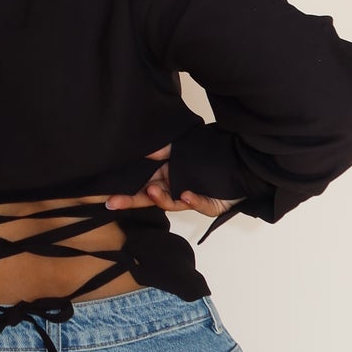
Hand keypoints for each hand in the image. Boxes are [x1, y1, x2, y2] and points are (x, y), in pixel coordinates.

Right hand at [105, 144, 240, 221]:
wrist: (242, 165)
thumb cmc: (212, 157)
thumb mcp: (185, 147)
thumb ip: (165, 149)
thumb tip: (148, 150)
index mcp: (168, 176)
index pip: (143, 185)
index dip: (126, 191)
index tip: (109, 196)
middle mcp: (176, 189)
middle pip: (150, 197)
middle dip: (132, 200)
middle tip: (113, 202)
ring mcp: (190, 198)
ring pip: (170, 202)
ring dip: (160, 198)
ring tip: (152, 191)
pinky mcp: (207, 204)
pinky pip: (198, 203)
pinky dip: (192, 200)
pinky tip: (186, 194)